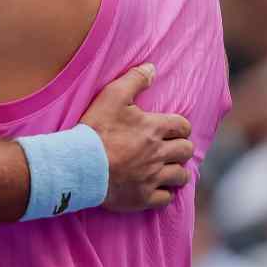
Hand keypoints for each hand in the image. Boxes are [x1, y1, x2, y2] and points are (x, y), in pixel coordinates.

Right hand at [79, 64, 193, 211]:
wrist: (80, 164)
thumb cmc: (96, 129)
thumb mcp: (111, 96)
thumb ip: (134, 80)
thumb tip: (152, 67)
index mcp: (154, 129)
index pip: (183, 126)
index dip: (179, 126)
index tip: (171, 128)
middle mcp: (159, 154)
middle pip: (186, 151)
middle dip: (180, 148)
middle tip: (168, 147)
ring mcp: (153, 177)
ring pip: (181, 176)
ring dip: (176, 171)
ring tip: (165, 168)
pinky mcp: (143, 197)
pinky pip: (166, 199)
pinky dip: (163, 193)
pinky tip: (154, 187)